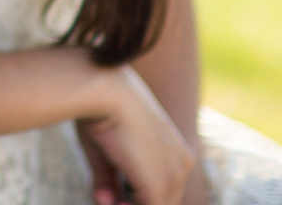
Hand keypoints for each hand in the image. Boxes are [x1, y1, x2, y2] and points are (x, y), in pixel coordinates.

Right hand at [78, 65, 195, 204]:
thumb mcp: (104, 150)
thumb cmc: (99, 110)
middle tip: (104, 197)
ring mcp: (174, 175)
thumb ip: (109, 180)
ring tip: (105, 198)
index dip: (135, 196)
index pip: (162, 187)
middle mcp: (182, 164)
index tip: (110, 193)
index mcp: (176, 151)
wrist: (103, 89)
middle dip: (131, 203)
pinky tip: (107, 199)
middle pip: (163, 199)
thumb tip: (104, 200)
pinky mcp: (159, 184)